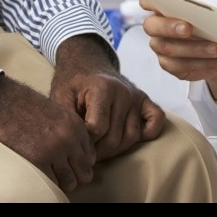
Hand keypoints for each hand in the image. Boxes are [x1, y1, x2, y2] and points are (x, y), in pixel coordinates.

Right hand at [0, 74, 97, 190]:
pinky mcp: (37, 160)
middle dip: (75, 176)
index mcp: (76, 126)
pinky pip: (51, 182)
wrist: (2, 101)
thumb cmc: (25, 107)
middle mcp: (69, 139)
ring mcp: (54, 151)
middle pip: (84, 173)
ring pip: (70, 182)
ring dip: (61, 181)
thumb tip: (77, 154)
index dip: (80, 164)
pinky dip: (47, 182)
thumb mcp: (56, 113)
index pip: (91, 157)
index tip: (71, 165)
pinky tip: (41, 173)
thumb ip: (70, 131)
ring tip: (52, 175)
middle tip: (63, 174)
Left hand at [51, 34, 166, 160]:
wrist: (86, 65)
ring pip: (132, 137)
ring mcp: (136, 96)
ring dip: (115, 149)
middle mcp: (123, 91)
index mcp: (102, 88)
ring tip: (100, 147)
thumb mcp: (60, 97)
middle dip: (98, 151)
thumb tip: (77, 144)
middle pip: (114, 138)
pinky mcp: (144, 100)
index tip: (76, 140)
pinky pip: (156, 121)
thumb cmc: (72, 84)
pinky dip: (148, 134)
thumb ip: (68, 119)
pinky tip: (128, 137)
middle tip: (86, 151)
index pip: (97, 129)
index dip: (84, 141)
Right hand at [138, 0, 216, 103]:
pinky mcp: (173, 67)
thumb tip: (207, 5)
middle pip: (152, 27)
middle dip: (170, 27)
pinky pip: (185, 69)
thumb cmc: (213, 20)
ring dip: (196, 50)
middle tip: (188, 28)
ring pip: (171, 50)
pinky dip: (206, 65)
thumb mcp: (210, 8)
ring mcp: (162, 48)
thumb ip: (201, 4)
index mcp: (161, 7)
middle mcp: (156, 28)